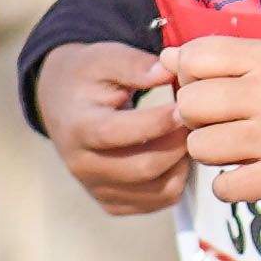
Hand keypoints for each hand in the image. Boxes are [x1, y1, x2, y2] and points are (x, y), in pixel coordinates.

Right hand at [37, 40, 190, 221]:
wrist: (62, 104)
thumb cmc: (87, 78)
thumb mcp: (104, 58)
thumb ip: (135, 64)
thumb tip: (169, 71)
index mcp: (78, 128)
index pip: (118, 133)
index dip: (157, 122)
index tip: (185, 106)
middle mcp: (83, 166)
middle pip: (143, 168)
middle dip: (178, 144)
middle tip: (198, 121)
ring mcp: (98, 189)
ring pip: (157, 191)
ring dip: (182, 164)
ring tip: (189, 134)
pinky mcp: (113, 203)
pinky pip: (158, 201)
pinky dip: (177, 179)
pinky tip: (178, 152)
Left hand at [167, 36, 260, 207]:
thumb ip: (225, 58)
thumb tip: (167, 59)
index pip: (195, 57)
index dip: (190, 74)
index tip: (207, 85)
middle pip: (190, 104)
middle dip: (196, 116)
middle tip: (220, 121)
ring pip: (200, 146)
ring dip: (211, 150)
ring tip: (236, 147)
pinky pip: (223, 186)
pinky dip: (229, 184)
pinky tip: (248, 172)